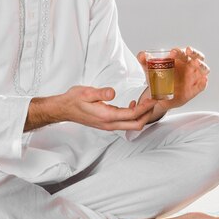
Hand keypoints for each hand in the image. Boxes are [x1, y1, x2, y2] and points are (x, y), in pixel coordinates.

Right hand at [25, 86, 156, 131]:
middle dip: (147, 114)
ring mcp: (109, 126)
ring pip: (132, 125)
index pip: (132, 114)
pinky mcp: (108, 124)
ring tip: (147, 102)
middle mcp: (109, 124)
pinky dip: (134, 115)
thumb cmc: (74, 100)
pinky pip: (125, 123)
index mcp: (106, 116)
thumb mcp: (86, 92)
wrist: (64, 109)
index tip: (152, 99)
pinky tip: (133, 104)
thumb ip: (100, 93)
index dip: (144, 108)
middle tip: (154, 101)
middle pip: (136, 124)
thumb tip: (112, 92)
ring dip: (141, 116)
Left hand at [137, 46, 209, 111]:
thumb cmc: (159, 80)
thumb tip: (141, 54)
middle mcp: (190, 66)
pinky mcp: (195, 88)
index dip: (180, 51)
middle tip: (188, 51)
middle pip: (197, 56)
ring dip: (201, 65)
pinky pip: (202, 85)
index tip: (172, 52)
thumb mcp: (149, 71)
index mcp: (180, 59)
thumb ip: (144, 62)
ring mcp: (194, 77)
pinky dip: (203, 83)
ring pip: (204, 69)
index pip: (183, 52)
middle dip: (194, 53)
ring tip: (196, 63)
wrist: (160, 97)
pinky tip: (203, 80)